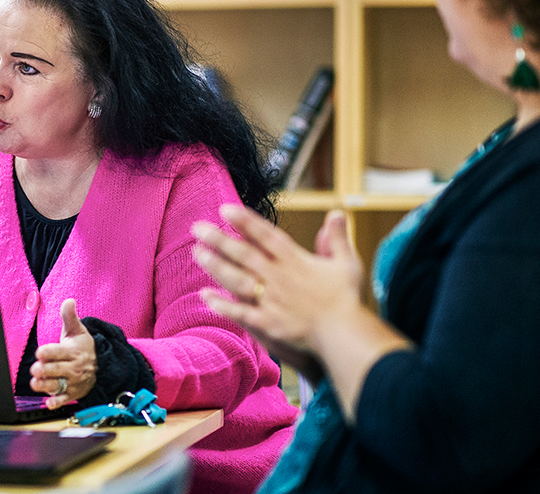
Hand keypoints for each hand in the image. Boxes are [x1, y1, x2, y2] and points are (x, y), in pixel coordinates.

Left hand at [30, 299, 96, 408]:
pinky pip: (65, 399)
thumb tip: (68, 300)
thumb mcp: (77, 329)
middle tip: (35, 368)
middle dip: (45, 369)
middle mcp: (73, 367)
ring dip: (46, 386)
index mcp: (73, 351)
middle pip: (57, 369)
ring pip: (58, 385)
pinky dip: (57, 402)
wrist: (100, 365)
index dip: (48, 352)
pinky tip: (49, 402)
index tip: (40, 352)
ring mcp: (73, 382)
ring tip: (35, 383)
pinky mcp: (73, 393)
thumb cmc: (83, 346)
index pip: (59, 352)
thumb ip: (69, 316)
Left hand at [191, 206, 364, 356]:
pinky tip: (204, 295)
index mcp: (296, 260)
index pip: (266, 236)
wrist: (345, 334)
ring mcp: (272, 300)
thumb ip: (337, 238)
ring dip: (215, 266)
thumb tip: (337, 212)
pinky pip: (240, 312)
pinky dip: (222, 304)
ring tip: (196, 253)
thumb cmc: (347, 299)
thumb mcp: (347, 263)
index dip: (245, 221)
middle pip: (244, 254)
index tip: (225, 209)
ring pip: (237, 279)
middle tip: (196, 227)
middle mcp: (280, 277)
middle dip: (219, 239)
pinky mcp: (269, 323)